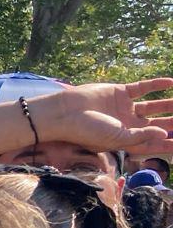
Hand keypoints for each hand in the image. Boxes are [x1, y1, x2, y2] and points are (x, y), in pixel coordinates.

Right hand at [30, 79, 172, 154]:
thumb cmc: (87, 131)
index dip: (169, 144)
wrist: (65, 112)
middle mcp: (128, 124)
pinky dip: (157, 85)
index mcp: (126, 139)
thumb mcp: (117, 138)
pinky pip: (143, 88)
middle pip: (157, 124)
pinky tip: (171, 83)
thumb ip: (141, 136)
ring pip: (154, 106)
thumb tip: (165, 134)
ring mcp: (125, 108)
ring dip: (169, 104)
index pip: (153, 142)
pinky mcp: (120, 92)